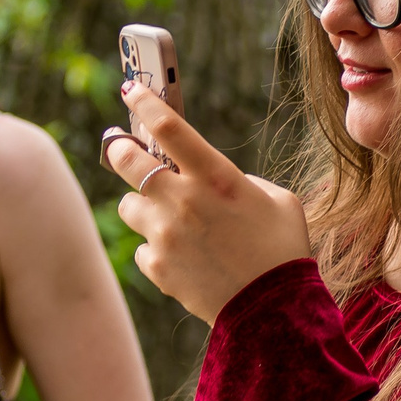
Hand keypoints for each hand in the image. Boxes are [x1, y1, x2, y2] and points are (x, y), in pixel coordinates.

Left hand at [104, 81, 310, 323]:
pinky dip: (157, 249)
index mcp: (216, 176)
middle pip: (126, 161)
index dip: (144, 103)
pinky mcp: (157, 267)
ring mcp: (165, 235)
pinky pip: (143, 248)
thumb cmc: (282, 250)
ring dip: (142, 207)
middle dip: (118, 150)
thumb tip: (210, 180)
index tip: (131, 89)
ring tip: (167, 218)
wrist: (273, 312)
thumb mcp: (277, 201)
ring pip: (129, 207)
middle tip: (120, 149)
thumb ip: (239, 181)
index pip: (168, 126)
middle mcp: (183, 200)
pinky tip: (183, 257)